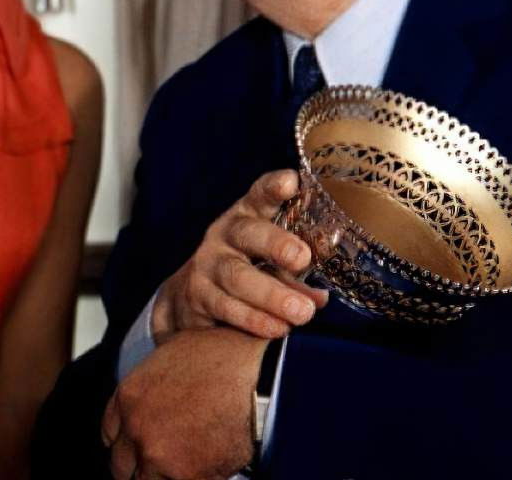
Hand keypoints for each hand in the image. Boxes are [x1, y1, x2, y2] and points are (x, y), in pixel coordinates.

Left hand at [102, 327, 265, 479]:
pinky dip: (197, 478)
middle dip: (140, 467)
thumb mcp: (172, 352)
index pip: (109, 435)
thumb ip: (154, 381)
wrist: (256, 373)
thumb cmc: (224, 356)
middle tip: (162, 464)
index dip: (126, 444)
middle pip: (121, 467)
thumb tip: (160, 391)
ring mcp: (157, 454)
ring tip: (187, 466)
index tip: (138, 448)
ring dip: (164, 477)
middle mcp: (135, 427)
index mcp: (128, 396)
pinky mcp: (186, 474)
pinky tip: (209, 469)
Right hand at [152, 170, 326, 340]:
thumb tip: (320, 297)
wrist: (191, 297)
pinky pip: (226, 306)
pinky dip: (254, 319)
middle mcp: (225, 235)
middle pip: (247, 233)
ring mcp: (207, 264)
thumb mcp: (269, 262)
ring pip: (237, 276)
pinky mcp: (197, 295)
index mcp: (248, 217)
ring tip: (302, 312)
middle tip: (302, 258)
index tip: (291, 182)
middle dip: (276, 244)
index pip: (260, 196)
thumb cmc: (246, 271)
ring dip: (272, 295)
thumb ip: (295, 275)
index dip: (274, 188)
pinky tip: (277, 328)